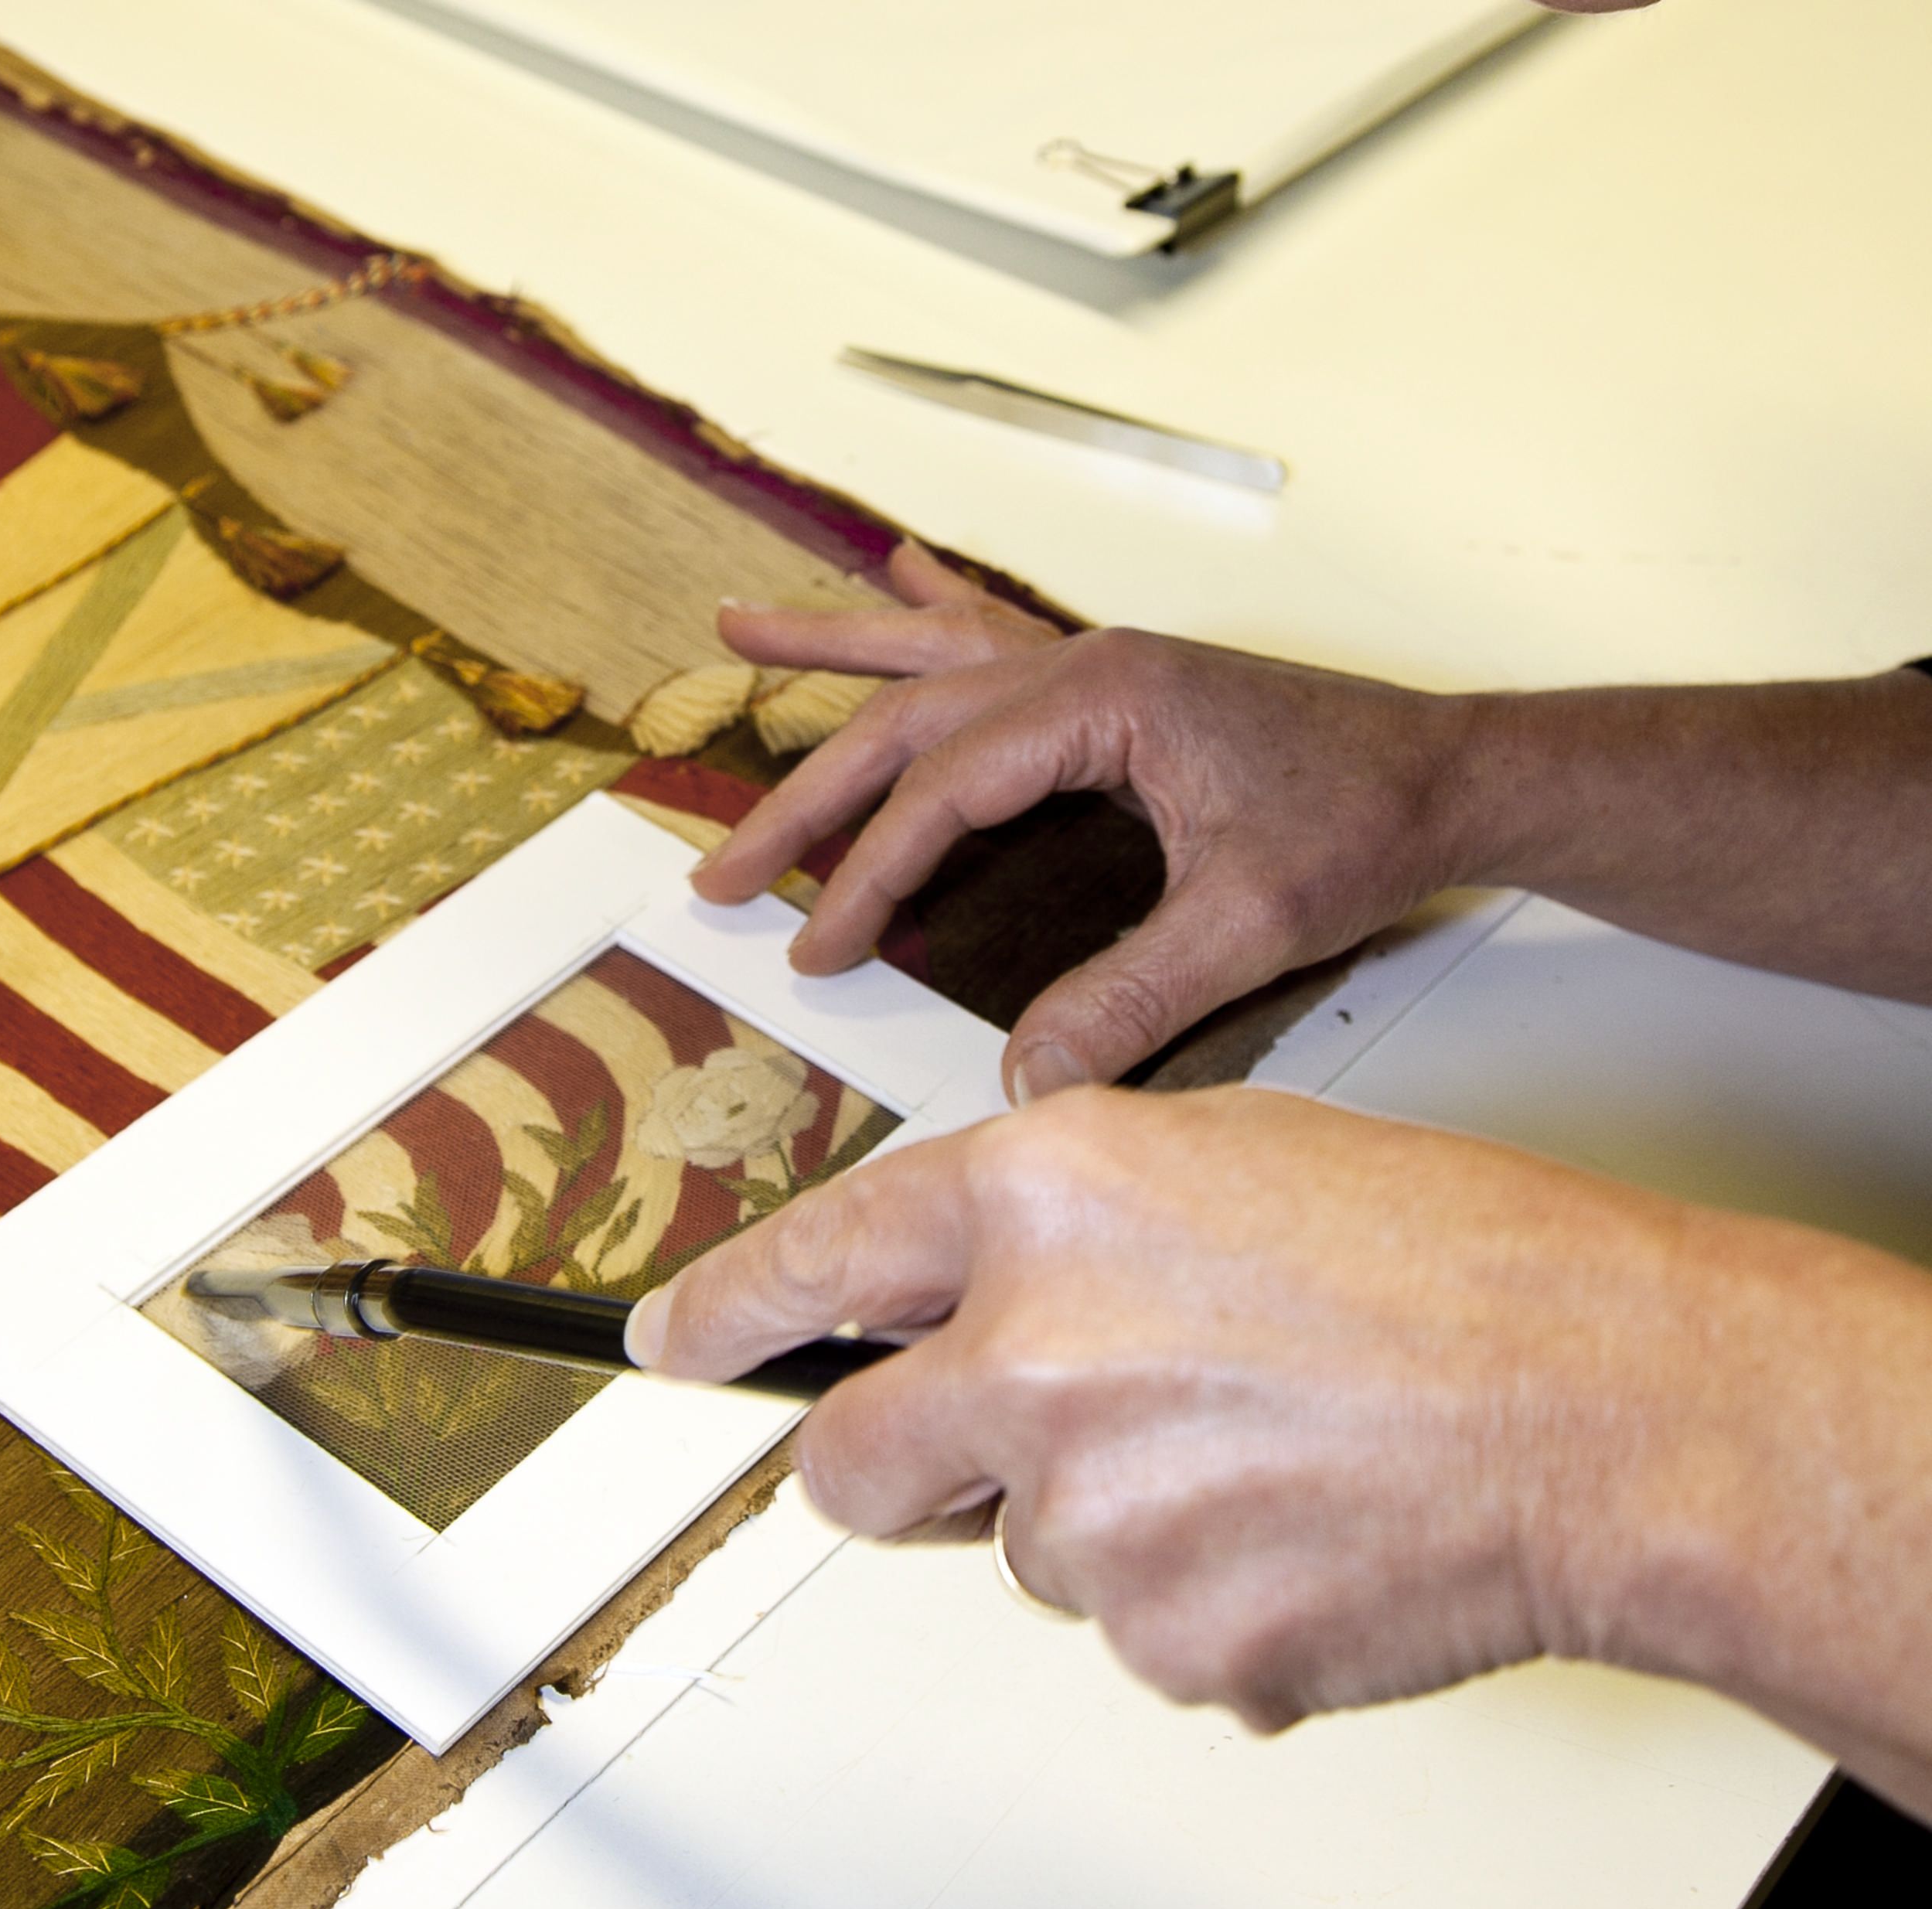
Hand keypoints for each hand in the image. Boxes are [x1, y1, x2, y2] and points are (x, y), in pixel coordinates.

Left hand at [626, 1087, 1931, 1813]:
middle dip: (892, 1471)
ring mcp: (1087, 1515)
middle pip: (849, 1465)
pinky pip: (1133, 1637)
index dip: (721, 1313)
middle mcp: (1032, 1351)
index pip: (815, 1261)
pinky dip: (1197, 1601)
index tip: (665, 1346)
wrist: (1615, 1405)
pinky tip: (1303, 1537)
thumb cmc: (1460, 1264)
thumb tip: (962, 1313)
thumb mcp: (1224, 1165)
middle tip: (996, 1454)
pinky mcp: (1166, 1645)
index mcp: (1045, 1197)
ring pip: (1020, 1553)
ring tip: (1261, 1462)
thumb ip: (1058, 1234)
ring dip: (1101, 1523)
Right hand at [699, 542, 1482, 1102]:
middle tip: (721, 865)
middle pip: (908, 720)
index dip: (868, 876)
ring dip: (834, 647)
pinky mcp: (1114, 687)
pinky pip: (995, 635)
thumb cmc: (1367, 822)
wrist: (1451, 774)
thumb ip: (1132, 997)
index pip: (945, 791)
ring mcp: (1096, 666)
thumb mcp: (1250, 925)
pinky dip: (931, 610)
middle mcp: (1086, 664)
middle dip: (804, 792)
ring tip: (736, 623)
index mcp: (1106, 700)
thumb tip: (1027, 1073)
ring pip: (933, 654)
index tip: (815, 947)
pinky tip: (895, 571)